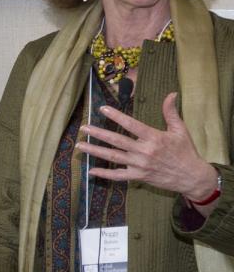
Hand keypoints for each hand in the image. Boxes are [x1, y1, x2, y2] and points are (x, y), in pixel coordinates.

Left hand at [76, 92, 217, 204]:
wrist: (192, 176)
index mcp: (154, 138)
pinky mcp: (138, 176)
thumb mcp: (180, 130)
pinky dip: (104, 174)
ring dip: (95, 151)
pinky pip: (118, 176)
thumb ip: (171, 112)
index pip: (131, 124)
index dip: (116, 116)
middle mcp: (144, 151)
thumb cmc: (186, 151)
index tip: (102, 109)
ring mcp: (140, 165)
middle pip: (117, 141)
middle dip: (98, 134)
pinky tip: (90, 170)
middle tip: (83, 128)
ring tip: (79, 146)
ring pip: (113, 157)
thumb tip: (171, 94)